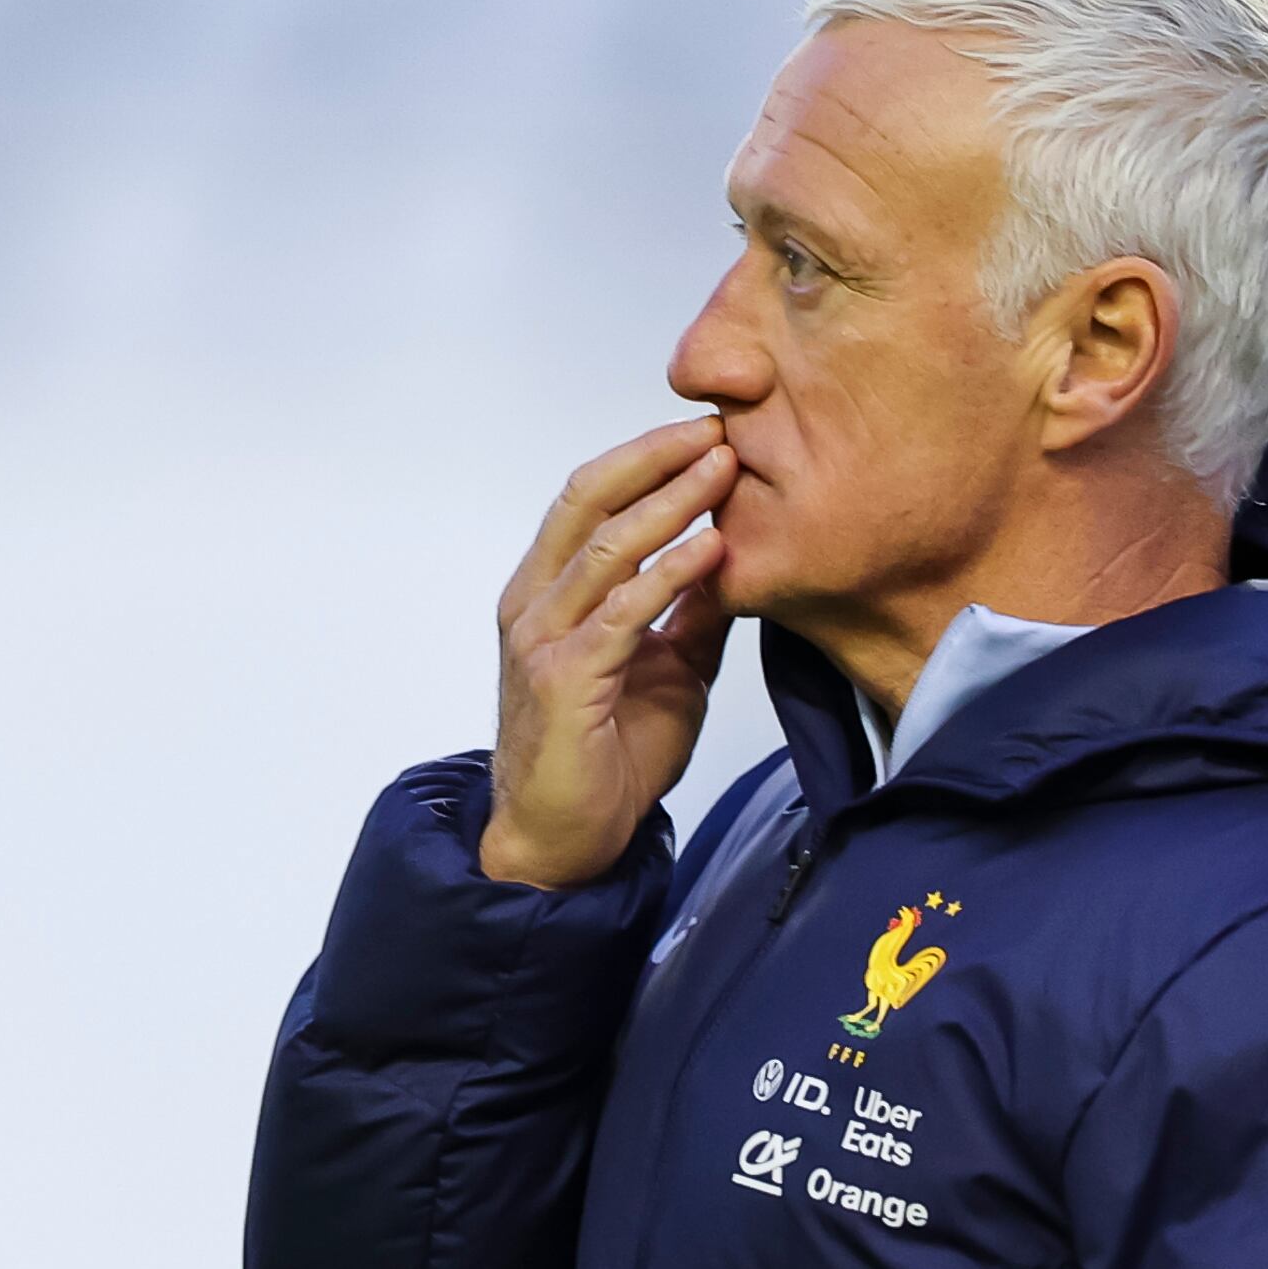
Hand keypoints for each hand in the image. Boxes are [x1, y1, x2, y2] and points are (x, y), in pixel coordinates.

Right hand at [479, 419, 738, 888]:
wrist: (567, 841)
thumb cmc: (609, 758)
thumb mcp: (670, 670)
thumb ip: (690, 614)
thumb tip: (733, 558)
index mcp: (549, 592)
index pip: (592, 499)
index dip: (647, 458)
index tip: (709, 432)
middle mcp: (534, 604)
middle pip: (589, 500)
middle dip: (656, 457)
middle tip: (719, 428)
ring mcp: (542, 640)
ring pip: (606, 547)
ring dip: (671, 502)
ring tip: (725, 469)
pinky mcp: (563, 681)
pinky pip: (621, 613)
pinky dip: (669, 575)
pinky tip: (713, 549)